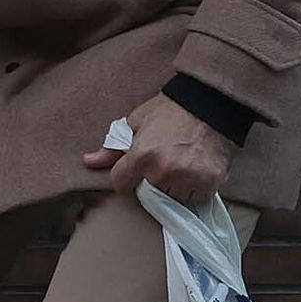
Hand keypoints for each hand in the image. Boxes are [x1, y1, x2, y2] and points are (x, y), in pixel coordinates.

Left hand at [83, 93, 235, 204]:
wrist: (212, 103)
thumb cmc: (171, 110)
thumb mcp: (137, 122)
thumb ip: (113, 147)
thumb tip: (88, 161)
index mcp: (142, 155)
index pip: (120, 184)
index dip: (124, 175)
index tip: (133, 168)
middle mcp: (164, 172)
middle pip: (147, 193)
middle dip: (150, 181)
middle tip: (162, 159)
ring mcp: (188, 179)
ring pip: (171, 198)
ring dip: (173, 186)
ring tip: (180, 163)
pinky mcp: (210, 183)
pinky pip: (194, 198)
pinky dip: (193, 187)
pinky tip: (194, 168)